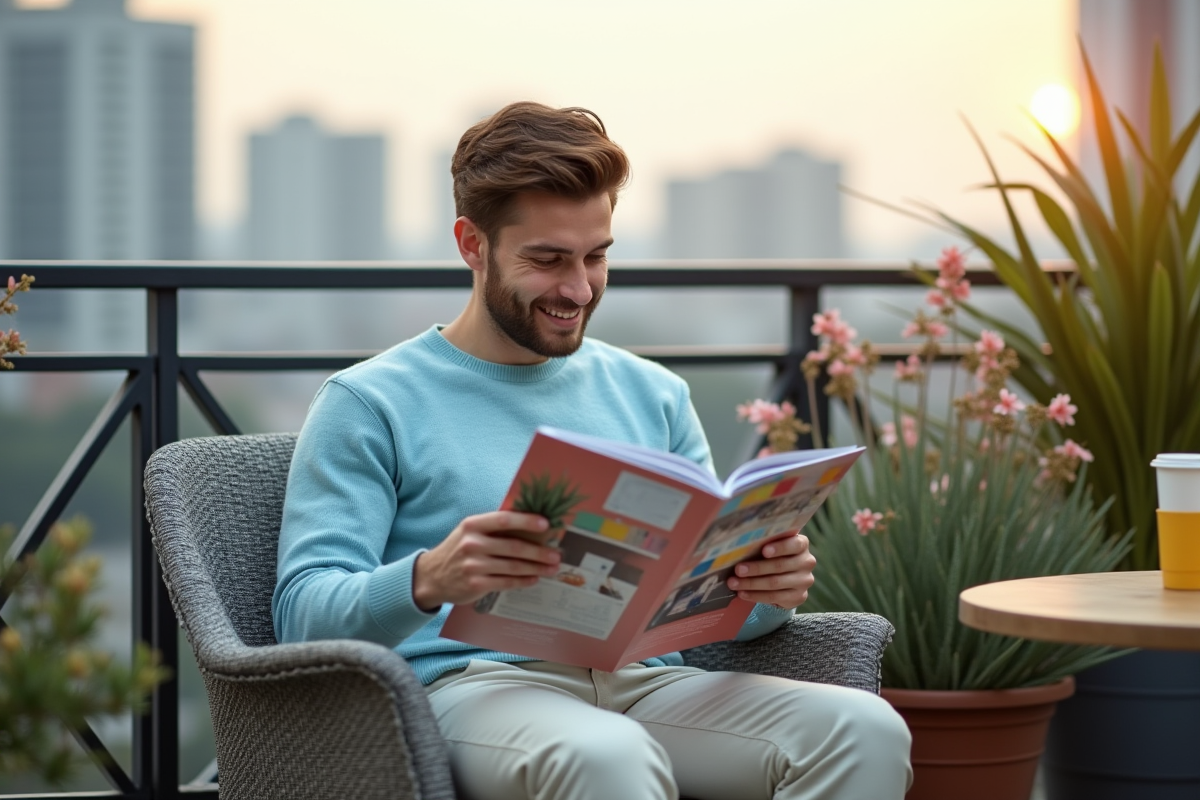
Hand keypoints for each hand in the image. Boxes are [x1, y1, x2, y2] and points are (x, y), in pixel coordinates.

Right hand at [411, 512, 561, 610]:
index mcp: (472, 525)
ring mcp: (473, 565)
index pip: (503, 520)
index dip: (526, 521)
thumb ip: (493, 528)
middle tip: (556, 554)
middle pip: (513, 547)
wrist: (432, 576)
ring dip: (536, 568)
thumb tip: (529, 525)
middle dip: (539, 551)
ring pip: (513, 566)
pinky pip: (506, 582)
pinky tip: (534, 578)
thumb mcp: (469, 532)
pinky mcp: (476, 584)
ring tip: (552, 568)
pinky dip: (523, 581)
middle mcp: (472, 544)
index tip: (546, 524)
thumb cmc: (458, 550)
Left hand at [726, 533, 815, 609]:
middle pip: (780, 566)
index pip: (794, 544)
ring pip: (775, 583)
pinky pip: (774, 597)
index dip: (780, 547)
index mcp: (801, 544)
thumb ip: (763, 543)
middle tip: (738, 570)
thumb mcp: (772, 546)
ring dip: (751, 583)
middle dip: (756, 568)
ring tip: (733, 583)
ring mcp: (804, 581)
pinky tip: (742, 593)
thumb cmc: (773, 556)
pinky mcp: (799, 597)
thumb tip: (740, 545)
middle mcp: (807, 562)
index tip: (764, 551)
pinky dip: (755, 595)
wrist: (786, 579)